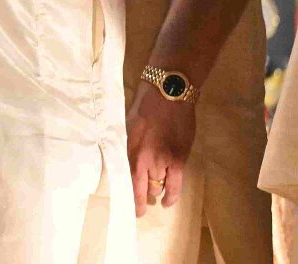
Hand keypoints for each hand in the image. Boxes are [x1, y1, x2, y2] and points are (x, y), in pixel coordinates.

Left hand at [126, 81, 194, 216]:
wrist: (168, 95)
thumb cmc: (144, 106)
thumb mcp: (128, 126)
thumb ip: (128, 146)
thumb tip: (126, 160)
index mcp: (130, 149)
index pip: (128, 181)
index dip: (130, 198)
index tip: (131, 209)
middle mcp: (144, 159)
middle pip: (143, 187)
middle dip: (142, 196)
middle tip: (141, 201)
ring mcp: (163, 161)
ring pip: (158, 187)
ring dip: (156, 190)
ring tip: (154, 193)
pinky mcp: (179, 160)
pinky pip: (175, 185)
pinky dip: (171, 196)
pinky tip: (168, 202)